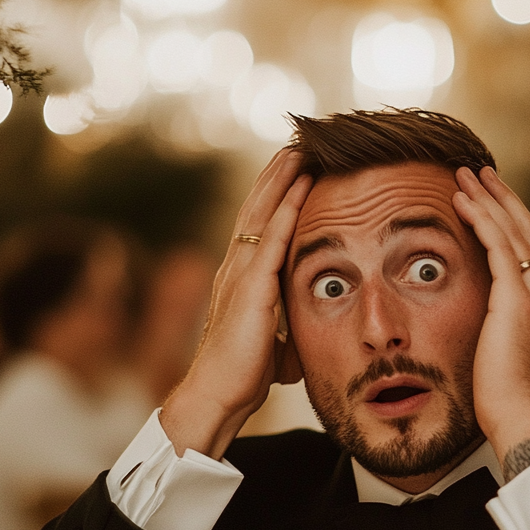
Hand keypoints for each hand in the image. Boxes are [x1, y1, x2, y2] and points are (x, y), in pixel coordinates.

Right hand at [161, 150, 311, 458]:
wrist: (218, 393)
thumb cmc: (247, 371)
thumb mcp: (277, 335)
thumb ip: (290, 315)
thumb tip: (311, 320)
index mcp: (243, 275)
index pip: (261, 222)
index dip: (277, 191)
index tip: (296, 162)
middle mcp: (237, 265)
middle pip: (258, 205)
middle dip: (278, 171)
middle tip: (299, 136)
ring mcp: (240, 273)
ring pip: (263, 213)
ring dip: (282, 177)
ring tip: (300, 145)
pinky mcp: (251, 288)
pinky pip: (271, 240)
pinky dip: (287, 210)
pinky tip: (302, 186)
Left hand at [452, 166, 529, 474]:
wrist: (525, 416)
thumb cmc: (513, 398)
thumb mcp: (518, 352)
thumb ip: (514, 327)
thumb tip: (496, 322)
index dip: (515, 221)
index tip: (495, 201)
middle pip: (528, 230)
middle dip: (503, 199)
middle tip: (480, 173)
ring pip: (512, 230)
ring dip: (487, 199)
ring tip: (465, 176)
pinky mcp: (517, 298)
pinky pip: (497, 244)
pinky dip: (480, 218)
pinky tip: (461, 200)